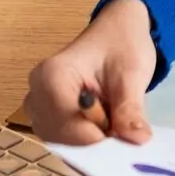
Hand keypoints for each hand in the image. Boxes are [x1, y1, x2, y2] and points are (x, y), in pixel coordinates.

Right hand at [25, 0, 156, 146]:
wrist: (117, 33)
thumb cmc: (122, 44)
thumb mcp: (132, 73)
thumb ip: (130, 108)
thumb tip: (137, 140)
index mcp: (52, 74)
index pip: (65, 121)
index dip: (94, 136)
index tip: (124, 138)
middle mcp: (37, 94)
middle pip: (59, 136)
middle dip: (94, 140)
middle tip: (124, 131)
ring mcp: (39, 108)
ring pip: (61, 143)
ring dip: (91, 142)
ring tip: (115, 121)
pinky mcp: (48, 117)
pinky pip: (63, 141)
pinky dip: (87, 141)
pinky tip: (106, 126)